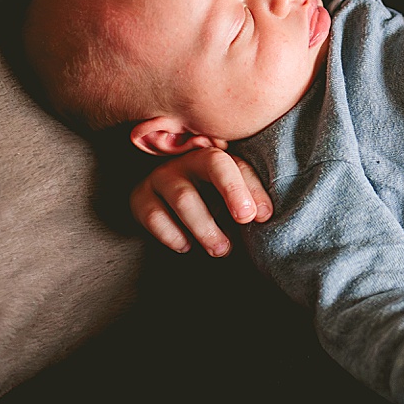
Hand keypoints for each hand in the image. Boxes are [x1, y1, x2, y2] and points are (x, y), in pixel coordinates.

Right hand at [128, 145, 271, 255]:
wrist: (169, 196)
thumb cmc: (210, 191)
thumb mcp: (231, 189)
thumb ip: (249, 195)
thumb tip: (263, 214)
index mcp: (210, 153)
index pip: (224, 163)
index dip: (240, 188)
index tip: (255, 216)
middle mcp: (183, 160)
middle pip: (205, 174)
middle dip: (225, 203)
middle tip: (237, 235)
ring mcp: (160, 177)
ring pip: (182, 199)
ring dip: (203, 228)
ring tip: (220, 249)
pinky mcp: (140, 198)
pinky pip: (155, 217)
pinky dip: (173, 235)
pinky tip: (187, 245)